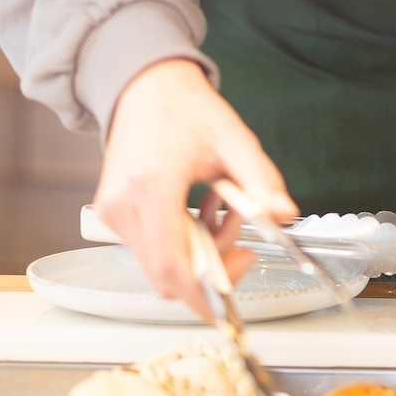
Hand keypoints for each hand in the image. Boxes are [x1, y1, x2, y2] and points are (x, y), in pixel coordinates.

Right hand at [96, 58, 298, 319]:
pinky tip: (199, 210)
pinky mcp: (112, 214)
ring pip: (159, 265)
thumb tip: (284, 214)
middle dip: (210, 270)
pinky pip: (149, 249)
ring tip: (221, 211)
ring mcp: (112, 212)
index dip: (201, 295)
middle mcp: (123, 205)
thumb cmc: (183, 107)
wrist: (143, 85)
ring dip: (197, 254)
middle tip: (240, 238)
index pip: (172, 265)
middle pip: (166, 274)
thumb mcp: (233, 138)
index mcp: (152, 186)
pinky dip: (181, 243)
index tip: (227, 310)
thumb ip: (261, 179)